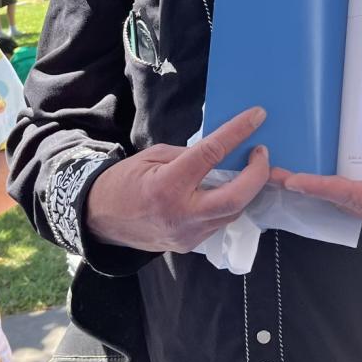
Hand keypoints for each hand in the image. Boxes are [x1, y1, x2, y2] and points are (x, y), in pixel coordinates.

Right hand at [85, 107, 270, 254]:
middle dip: (257, 175)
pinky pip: (219, 222)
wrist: (100, 219)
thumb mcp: (153, 156)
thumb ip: (188, 154)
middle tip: (261, 154)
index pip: (211, 154)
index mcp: (168, 185)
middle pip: (236, 198)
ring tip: (248, 169)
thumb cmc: (125, 181)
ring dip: (246, 190)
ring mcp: (187, 235)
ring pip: (232, 213)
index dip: (237, 133)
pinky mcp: (190, 245)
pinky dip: (229, 204)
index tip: (256, 116)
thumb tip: (219, 149)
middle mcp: (181, 214)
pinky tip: (229, 189)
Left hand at [270, 168, 361, 247]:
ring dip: (309, 182)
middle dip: (303, 185)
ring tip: (276, 168)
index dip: (325, 188)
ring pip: (338, 193)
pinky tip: (309, 168)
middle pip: (335, 197)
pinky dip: (327, 179)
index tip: (297, 181)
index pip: (354, 198)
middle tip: (268, 172)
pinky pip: (349, 188)